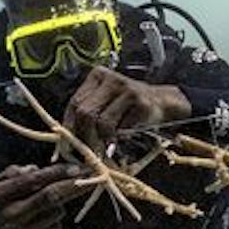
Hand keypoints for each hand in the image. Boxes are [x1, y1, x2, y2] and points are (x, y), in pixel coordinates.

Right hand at [0, 164, 85, 228]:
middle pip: (49, 197)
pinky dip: (55, 218)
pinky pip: (55, 227)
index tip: (74, 167)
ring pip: (56, 211)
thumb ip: (9, 173)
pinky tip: (44, 216)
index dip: (55, 173)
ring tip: (48, 201)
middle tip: (89, 175)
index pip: (30, 181)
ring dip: (61, 202)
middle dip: (72, 185)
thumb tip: (33, 169)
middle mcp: (9, 215)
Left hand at [62, 67, 186, 155]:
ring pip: (102, 123)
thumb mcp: (106, 103)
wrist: (162, 102)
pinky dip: (118, 138)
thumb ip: (87, 115)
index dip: (69, 127)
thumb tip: (65, 142)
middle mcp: (110, 79)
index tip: (67, 146)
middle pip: (86, 113)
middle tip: (87, 153)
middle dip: (85, 137)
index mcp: (97, 76)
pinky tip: (123, 137)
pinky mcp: (140, 103)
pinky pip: (121, 128)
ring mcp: (126, 89)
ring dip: (102, 140)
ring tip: (105, 147)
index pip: (75, 103)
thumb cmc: (128, 106)